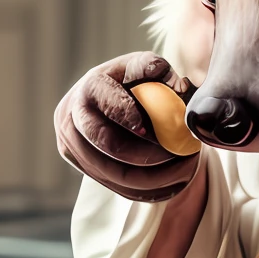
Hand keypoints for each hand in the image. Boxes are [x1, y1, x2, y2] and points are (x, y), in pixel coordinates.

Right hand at [54, 54, 200, 200]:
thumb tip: (176, 84)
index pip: (107, 105)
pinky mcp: (84, 168)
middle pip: (108, 145)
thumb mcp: (144, 68)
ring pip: (115, 174)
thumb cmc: (134, 82)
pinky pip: (117, 188)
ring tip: (185, 167)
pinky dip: (149, 189)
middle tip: (179, 153)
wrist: (111, 101)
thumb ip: (156, 69)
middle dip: (148, 154)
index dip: (130, 116)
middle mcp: (73, 119)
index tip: (155, 128)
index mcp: (90, 88)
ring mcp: (73, 147)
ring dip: (155, 176)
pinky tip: (174, 182)